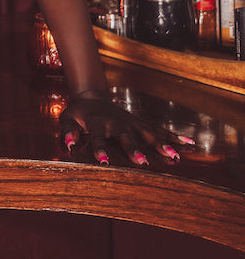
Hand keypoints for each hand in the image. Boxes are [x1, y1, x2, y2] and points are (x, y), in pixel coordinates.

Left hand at [59, 89, 189, 165]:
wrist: (92, 95)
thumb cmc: (79, 112)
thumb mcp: (67, 118)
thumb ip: (68, 131)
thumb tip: (69, 145)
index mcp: (98, 122)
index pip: (99, 136)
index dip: (100, 148)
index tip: (103, 162)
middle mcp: (117, 121)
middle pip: (127, 135)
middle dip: (135, 148)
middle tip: (143, 163)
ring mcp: (131, 121)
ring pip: (148, 132)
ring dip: (161, 143)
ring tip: (175, 156)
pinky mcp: (141, 122)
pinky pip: (158, 130)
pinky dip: (173, 136)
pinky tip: (190, 143)